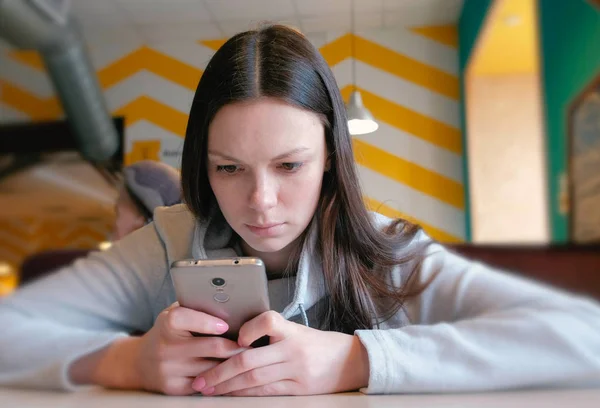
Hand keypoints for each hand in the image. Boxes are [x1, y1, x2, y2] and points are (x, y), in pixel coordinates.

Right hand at [133, 302, 245, 394]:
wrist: (140, 362)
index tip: (226, 324)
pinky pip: (206, 384)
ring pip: (213, 368)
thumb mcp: (175, 314)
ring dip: (232, 364)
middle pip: (211, 347)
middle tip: (252, 344)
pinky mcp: (174, 388)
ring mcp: (169, 370)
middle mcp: (166, 348)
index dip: (208, 321)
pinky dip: (220, 378)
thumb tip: (230, 303)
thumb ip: (196, 308)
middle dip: (236, 346)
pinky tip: (230, 372)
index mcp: (167, 324)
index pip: (185, 318)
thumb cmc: (169, 332)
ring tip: (248, 358)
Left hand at [191, 311, 369, 395]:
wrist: (350, 361)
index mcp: (292, 331)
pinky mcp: (298, 389)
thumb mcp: (298, 331)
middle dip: (220, 371)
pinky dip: (245, 394)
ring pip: (254, 380)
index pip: (267, 322)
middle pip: (250, 361)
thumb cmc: (318, 343)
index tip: (235, 338)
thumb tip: (237, 339)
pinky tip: (231, 394)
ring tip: (208, 389)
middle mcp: (293, 351)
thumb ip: (272, 333)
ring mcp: (296, 372)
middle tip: (201, 378)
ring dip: (227, 386)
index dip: (248, 330)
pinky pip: (265, 393)